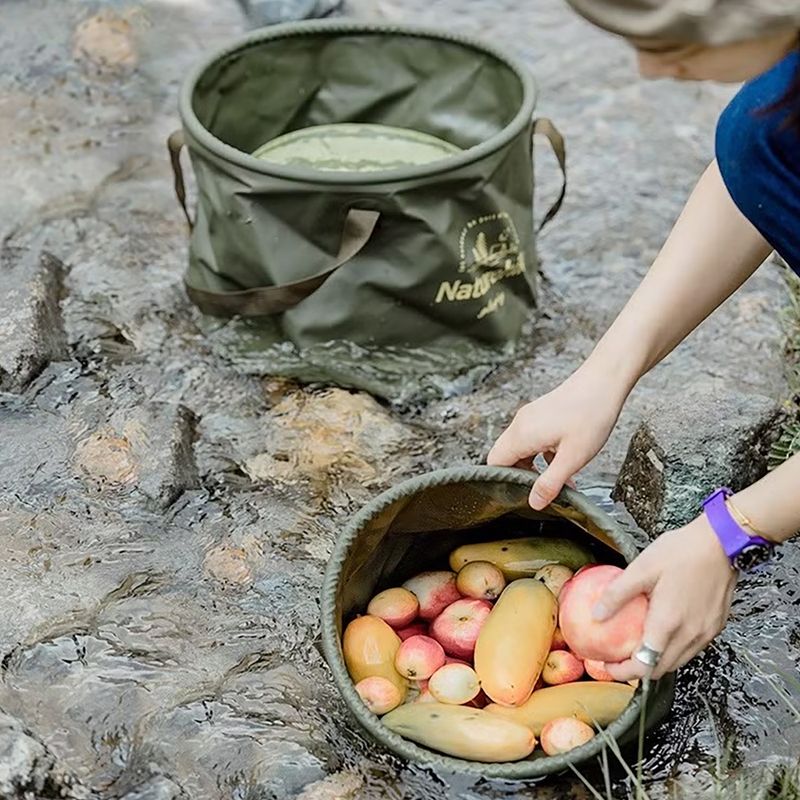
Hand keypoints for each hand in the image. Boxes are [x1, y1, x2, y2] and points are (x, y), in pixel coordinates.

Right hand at [487, 368, 625, 508]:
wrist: (605, 381)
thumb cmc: (591, 414)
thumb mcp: (573, 458)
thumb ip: (550, 483)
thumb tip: (534, 502)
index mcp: (521, 435)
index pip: (494, 464)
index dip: (503, 483)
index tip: (522, 496)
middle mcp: (520, 424)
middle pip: (505, 457)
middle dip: (521, 477)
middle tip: (542, 491)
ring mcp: (530, 417)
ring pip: (520, 450)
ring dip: (535, 467)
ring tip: (558, 480)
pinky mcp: (541, 414)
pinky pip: (532, 440)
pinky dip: (543, 455)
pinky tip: (564, 463)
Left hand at [597, 515, 736, 680]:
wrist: (722, 543)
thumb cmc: (682, 552)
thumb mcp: (642, 568)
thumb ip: (617, 594)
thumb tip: (597, 614)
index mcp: (669, 623)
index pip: (644, 665)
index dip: (623, 671)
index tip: (607, 664)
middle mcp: (690, 634)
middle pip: (661, 669)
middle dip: (637, 670)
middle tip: (617, 657)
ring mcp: (706, 633)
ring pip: (678, 661)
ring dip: (656, 661)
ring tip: (636, 647)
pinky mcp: (715, 626)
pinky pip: (691, 649)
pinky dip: (673, 649)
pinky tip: (661, 633)